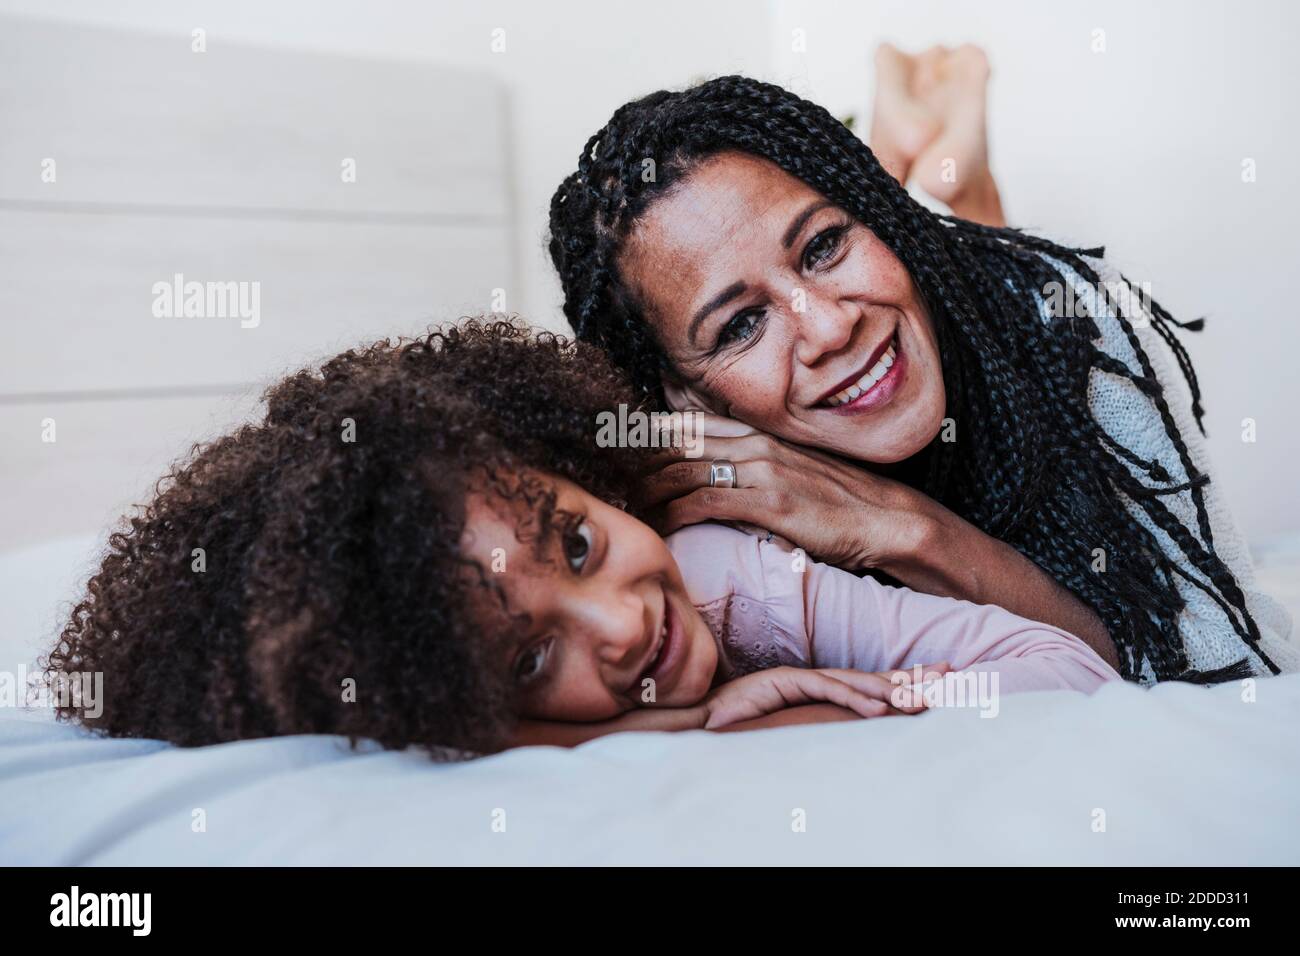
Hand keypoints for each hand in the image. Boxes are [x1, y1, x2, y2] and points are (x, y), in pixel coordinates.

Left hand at [638, 412, 940, 571]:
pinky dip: (673, 514)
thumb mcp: (789, 473)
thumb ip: (750, 467)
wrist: (887, 520)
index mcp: (755, 434)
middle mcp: (753, 443)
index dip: (642, 436)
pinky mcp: (769, 502)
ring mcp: (761, 470)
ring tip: (616, 504)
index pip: (684, 424)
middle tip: (598, 475)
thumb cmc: (837, 504)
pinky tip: (653, 527)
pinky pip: (706, 501)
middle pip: (673, 441)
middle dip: (631, 459)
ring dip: (643, 488)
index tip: (610, 450)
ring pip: (682, 468)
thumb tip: (711, 476)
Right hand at [701, 664, 951, 729]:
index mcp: (819, 691)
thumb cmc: (740, 729)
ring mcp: (799, 678)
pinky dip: (853, 699)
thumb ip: (818, 732)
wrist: (700, 719)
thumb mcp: (791, 733)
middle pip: (872, 676)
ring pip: (854, 681)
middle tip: (951, 673)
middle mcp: (814, 680)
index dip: (905, 682)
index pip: (870, 685)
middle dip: (912, 675)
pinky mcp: (784, 681)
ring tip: (921, 699)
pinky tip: (877, 712)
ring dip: (890, 690)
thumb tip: (852, 745)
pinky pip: (825, 690)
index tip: (940, 682)